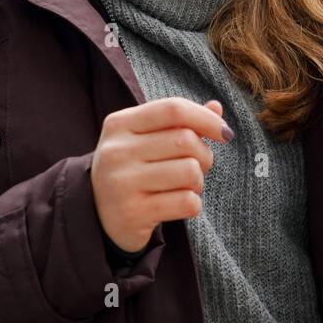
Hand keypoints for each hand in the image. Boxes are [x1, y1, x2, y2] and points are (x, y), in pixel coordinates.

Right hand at [90, 97, 231, 252]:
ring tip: (184, 186)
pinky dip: (192, 204)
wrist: (98, 215)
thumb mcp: (147, 138)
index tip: (225, 133)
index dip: (206, 118)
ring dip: (198, 181)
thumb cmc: (133, 168)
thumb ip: (180, 122)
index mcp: (120, 123)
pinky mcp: (132, 213)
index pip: (173, 109)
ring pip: (190, 172)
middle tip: (198, 166)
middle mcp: (116, 150)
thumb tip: (216, 107)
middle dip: (205, 155)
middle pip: (186, 140)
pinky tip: (176, 204)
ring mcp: (121, 183)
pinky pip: (186, 202)